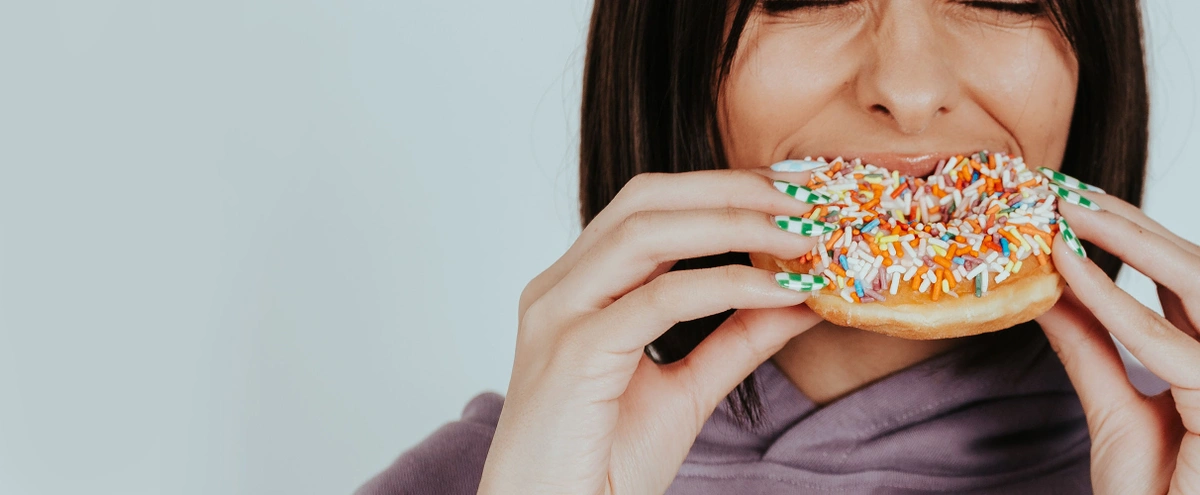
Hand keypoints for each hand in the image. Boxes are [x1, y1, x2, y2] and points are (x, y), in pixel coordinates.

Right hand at [477, 167, 829, 494]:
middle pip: (645, 199)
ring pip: (647, 233)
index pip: (648, 207)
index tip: (793, 193)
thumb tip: (800, 298)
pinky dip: (727, 285)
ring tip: (802, 237)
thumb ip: (736, 340)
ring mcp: (559, 314)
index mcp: (576, 288)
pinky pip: (659, 299)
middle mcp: (560, 288)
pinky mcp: (573, 352)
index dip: (722, 190)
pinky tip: (780, 292)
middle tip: (807, 198)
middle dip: (731, 189)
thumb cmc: (601, 466)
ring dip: (734, 225)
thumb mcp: (686, 390)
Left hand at [1036, 190, 1199, 493]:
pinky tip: (1069, 267)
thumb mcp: (1115, 408)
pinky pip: (1170, 346)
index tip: (1081, 204)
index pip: (1188, 280)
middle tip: (1067, 191)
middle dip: (1132, 225)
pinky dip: (1115, 300)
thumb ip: (1091, 346)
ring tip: (1067, 211)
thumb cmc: (1155, 494)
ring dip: (1130, 240)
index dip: (1139, 236)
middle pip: (1198, 270)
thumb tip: (1047, 288)